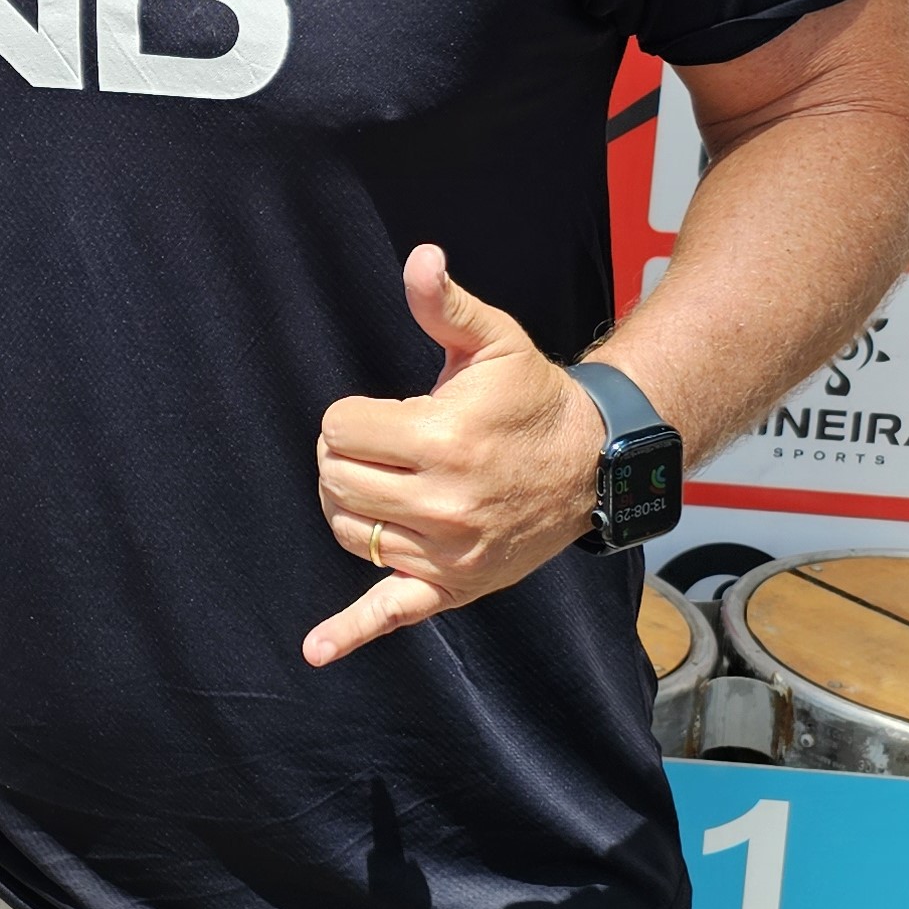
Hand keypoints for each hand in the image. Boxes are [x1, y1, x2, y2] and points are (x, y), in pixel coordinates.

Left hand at [306, 244, 606, 668]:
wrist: (592, 464)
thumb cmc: (533, 398)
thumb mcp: (494, 342)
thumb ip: (444, 306)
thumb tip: (419, 258)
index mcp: (444, 438)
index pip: (340, 427)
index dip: (351, 415)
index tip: (382, 413)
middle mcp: (443, 502)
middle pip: (335, 478)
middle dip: (345, 454)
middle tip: (381, 444)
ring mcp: (447, 551)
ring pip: (348, 530)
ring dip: (351, 504)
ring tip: (384, 483)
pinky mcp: (452, 585)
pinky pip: (392, 614)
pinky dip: (350, 634)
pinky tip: (316, 650)